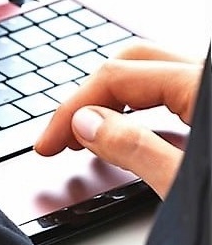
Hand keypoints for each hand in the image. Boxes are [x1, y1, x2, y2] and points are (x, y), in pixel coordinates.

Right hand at [34, 41, 204, 197]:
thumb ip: (134, 148)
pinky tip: (133, 132)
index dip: (72, 109)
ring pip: (153, 73)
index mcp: (199, 84)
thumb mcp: (184, 181)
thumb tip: (85, 123)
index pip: (116, 76)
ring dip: (113, 100)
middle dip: (88, 98)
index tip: (49, 143)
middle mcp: (207, 75)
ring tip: (89, 134)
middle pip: (131, 63)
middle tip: (63, 137)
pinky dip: (143, 107)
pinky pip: (175, 91)